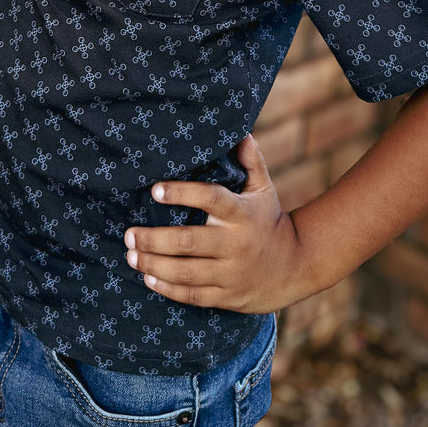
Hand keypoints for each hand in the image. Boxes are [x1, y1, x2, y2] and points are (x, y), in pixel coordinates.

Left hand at [123, 136, 311, 313]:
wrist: (298, 266)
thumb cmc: (270, 221)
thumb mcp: (264, 190)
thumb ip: (250, 161)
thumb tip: (239, 130)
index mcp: (242, 213)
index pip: (210, 198)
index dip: (182, 193)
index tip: (154, 189)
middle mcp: (236, 244)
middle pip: (188, 241)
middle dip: (153, 239)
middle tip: (128, 234)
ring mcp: (232, 273)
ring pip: (186, 273)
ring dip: (154, 265)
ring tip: (132, 256)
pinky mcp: (229, 296)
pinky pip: (193, 296)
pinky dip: (168, 289)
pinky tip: (148, 279)